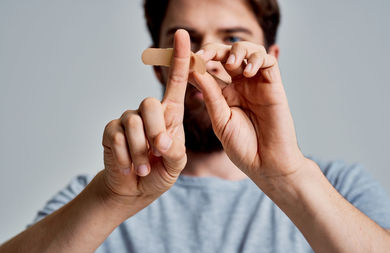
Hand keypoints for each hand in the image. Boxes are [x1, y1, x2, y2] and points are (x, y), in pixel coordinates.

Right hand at [101, 30, 188, 202]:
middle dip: (155, 132)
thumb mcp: (175, 164)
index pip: (176, 83)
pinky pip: (117, 136)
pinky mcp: (111, 129)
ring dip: (140, 151)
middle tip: (158, 152)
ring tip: (143, 166)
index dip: (179, 59)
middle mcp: (149, 112)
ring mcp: (128, 119)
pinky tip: (129, 165)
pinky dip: (126, 157)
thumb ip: (174, 151)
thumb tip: (161, 141)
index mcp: (170, 115)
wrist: (134, 189)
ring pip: (134, 122)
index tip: (183, 36)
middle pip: (150, 103)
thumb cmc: (159, 172)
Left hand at [192, 42, 305, 181]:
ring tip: (230, 64)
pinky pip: (268, 61)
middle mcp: (240, 84)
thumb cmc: (243, 146)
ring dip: (237, 50)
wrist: (266, 164)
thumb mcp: (220, 119)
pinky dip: (257, 59)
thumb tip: (194, 71)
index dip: (198, 60)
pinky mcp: (274, 85)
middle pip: (227, 54)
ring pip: (249, 51)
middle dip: (214, 50)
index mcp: (224, 93)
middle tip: (204, 56)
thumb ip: (210, 94)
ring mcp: (257, 83)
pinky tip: (247, 72)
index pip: (210, 68)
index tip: (185, 59)